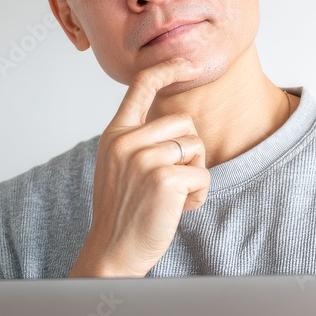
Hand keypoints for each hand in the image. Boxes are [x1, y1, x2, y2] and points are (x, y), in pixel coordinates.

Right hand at [68, 57, 209, 277]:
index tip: (186, 62)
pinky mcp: (163, 178)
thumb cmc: (124, 213)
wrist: (113, 254)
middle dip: (190, 152)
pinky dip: (199, 195)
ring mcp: (143, 158)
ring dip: (195, 175)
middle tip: (174, 182)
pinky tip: (179, 209)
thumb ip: (140, 142)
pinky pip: (202, 175)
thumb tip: (180, 125)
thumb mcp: (121, 167)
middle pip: (185, 123)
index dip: (166, 69)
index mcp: (115, 135)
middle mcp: (126, 141)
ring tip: (173, 197)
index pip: (141, 87)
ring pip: (196, 147)